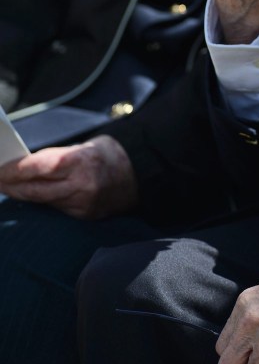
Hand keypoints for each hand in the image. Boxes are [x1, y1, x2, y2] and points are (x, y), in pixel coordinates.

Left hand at [0, 135, 137, 218]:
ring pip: (43, 201)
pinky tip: (32, 195)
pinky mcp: (85, 216)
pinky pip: (57, 208)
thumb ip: (57, 158)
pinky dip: (42, 201)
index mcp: (82, 161)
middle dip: (11, 185)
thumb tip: (24, 166)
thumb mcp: (84, 147)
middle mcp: (82, 185)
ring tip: (7, 187)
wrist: (140, 174)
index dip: (15, 169)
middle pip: (36, 189)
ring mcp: (83, 203)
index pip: (40, 166)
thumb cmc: (108, 154)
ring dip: (23, 194)